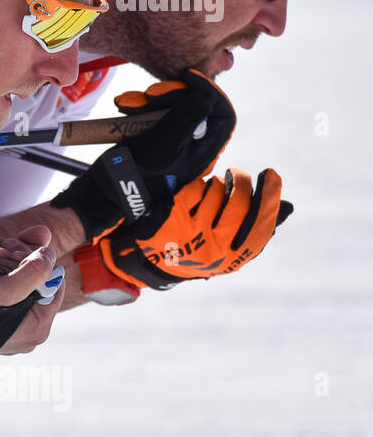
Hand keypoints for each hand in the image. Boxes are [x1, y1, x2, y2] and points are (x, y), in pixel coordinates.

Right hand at [0, 226, 63, 364]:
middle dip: (7, 257)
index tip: (9, 249)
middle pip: (29, 280)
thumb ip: (32, 271)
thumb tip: (50, 254)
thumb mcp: (2, 291)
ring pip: (10, 282)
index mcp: (38, 325)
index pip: (51, 281)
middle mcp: (27, 329)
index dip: (32, 259)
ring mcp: (9, 327)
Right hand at [50, 69, 235, 238]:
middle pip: (196, 106)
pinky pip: (153, 114)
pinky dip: (140, 106)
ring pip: (172, 107)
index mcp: (203, 152)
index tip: (186, 77)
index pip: (223, 115)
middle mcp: (191, 146)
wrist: (101, 193)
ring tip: (128, 103)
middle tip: (149, 95)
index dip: (209, 91)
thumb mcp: (162, 146)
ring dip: (151, 99)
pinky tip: (123, 106)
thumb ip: (187, 119)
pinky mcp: (151, 138)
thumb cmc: (132, 175)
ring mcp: (170, 141)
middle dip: (172, 94)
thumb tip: (206, 95)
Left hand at [100, 167, 290, 288]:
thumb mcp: (225, 249)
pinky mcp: (171, 219)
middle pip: (239, 203)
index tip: (271, 175)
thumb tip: (287, 207)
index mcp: (233, 258)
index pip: (260, 225)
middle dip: (242, 181)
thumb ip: (254, 230)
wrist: (150, 263)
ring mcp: (191, 233)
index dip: (269, 198)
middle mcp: (214, 249)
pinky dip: (198, 185)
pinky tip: (196, 190)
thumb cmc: (196, 250)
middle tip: (238, 174)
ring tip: (213, 188)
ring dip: (217, 184)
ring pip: (216, 192)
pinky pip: (194, 189)